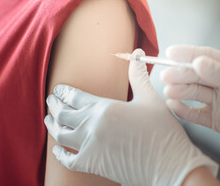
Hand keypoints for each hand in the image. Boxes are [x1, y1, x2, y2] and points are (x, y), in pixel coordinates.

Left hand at [44, 49, 217, 185]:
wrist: (170, 165)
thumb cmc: (162, 131)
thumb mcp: (150, 98)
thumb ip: (137, 76)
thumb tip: (136, 53)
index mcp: (104, 108)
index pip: (74, 96)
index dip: (63, 92)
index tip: (57, 89)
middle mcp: (92, 126)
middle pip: (63, 113)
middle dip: (54, 105)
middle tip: (50, 100)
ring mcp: (90, 147)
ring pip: (60, 135)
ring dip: (52, 125)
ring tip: (49, 119)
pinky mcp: (92, 165)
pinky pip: (67, 160)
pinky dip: (59, 154)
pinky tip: (57, 149)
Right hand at [161, 45, 219, 151]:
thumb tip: (198, 62)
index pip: (207, 56)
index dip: (188, 53)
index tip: (171, 52)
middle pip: (197, 76)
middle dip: (180, 74)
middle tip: (166, 76)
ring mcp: (219, 101)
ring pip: (194, 93)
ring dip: (180, 91)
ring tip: (169, 91)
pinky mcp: (217, 120)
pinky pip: (196, 115)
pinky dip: (184, 111)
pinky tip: (174, 105)